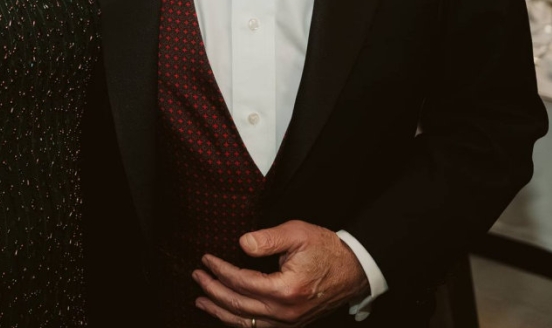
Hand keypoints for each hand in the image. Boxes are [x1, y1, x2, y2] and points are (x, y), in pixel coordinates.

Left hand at [193, 220, 369, 326]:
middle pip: (239, 306)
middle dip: (213, 291)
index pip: (241, 283)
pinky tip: (228, 314)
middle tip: (197, 276)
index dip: (220, 271)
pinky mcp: (293, 323)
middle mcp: (286, 311)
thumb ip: (266, 239)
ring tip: (201, 300)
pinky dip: (240, 322)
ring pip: (247, 323)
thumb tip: (241, 244)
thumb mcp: (297, 233)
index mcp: (286, 289)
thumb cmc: (326, 249)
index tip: (206, 259)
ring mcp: (290, 321)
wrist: (354, 269)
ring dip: (221, 312)